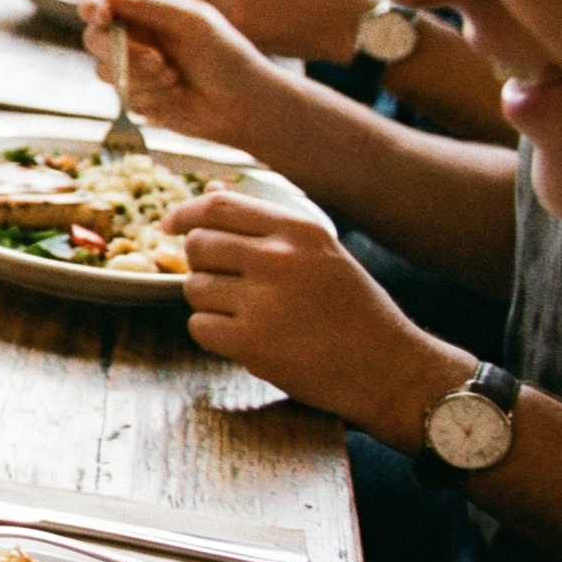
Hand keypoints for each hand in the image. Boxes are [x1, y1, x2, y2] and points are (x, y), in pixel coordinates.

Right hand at [77, 0, 298, 149]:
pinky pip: (121, 95)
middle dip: (122, 51)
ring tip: (175, 77)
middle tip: (158, 60)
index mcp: (145, 11)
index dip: (92, 5)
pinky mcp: (134, 96)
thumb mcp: (194, 21)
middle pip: (94, 37)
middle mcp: (133, 37)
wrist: (244, 105)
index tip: (102, 16)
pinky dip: (149, 96)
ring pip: (104, 70)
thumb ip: (149, 3)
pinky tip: (175, 95)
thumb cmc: (227, 56)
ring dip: (141, 76)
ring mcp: (131, 68)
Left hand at [166, 191, 476, 449]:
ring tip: (251, 315)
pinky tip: (248, 339)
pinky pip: (199, 326)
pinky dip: (215, 334)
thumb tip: (209, 190)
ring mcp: (263, 302)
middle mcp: (279, 260)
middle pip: (199, 245)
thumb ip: (266, 224)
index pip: (219, 207)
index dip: (186, 214)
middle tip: (228, 283)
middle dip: (201, 264)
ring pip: (195, 287)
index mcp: (299, 232)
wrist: (391, 371)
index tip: (170, 225)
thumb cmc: (355, 311)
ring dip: (211, 302)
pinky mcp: (251, 343)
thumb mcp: (322, 253)